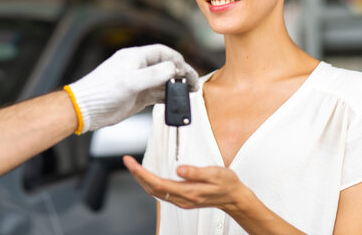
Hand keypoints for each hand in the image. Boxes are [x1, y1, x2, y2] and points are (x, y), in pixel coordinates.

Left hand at [67, 44, 198, 133]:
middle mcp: (137, 68)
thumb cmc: (101, 91)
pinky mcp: (137, 97)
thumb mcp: (130, 81)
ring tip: (190, 94)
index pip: (162, 52)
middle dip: (180, 74)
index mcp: (135, 58)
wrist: (85, 109)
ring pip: (162, 82)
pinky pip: (157, 95)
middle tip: (194, 84)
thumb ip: (153, 75)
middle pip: (165, 66)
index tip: (187, 70)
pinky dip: (167, 97)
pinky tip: (176, 102)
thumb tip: (173, 69)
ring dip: (176, 87)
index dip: (177, 59)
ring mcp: (138, 83)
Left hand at [123, 155, 243, 210]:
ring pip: (155, 191)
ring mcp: (181, 200)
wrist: (234, 198)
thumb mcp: (215, 174)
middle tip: (127, 161)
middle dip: (137, 175)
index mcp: (188, 192)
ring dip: (142, 179)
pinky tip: (148, 176)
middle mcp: (182, 198)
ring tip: (133, 167)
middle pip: (152, 188)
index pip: (157, 183)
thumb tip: (179, 169)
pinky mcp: (182, 198)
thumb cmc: (226, 184)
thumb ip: (196, 172)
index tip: (131, 163)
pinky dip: (150, 183)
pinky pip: (161, 192)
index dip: (141, 173)